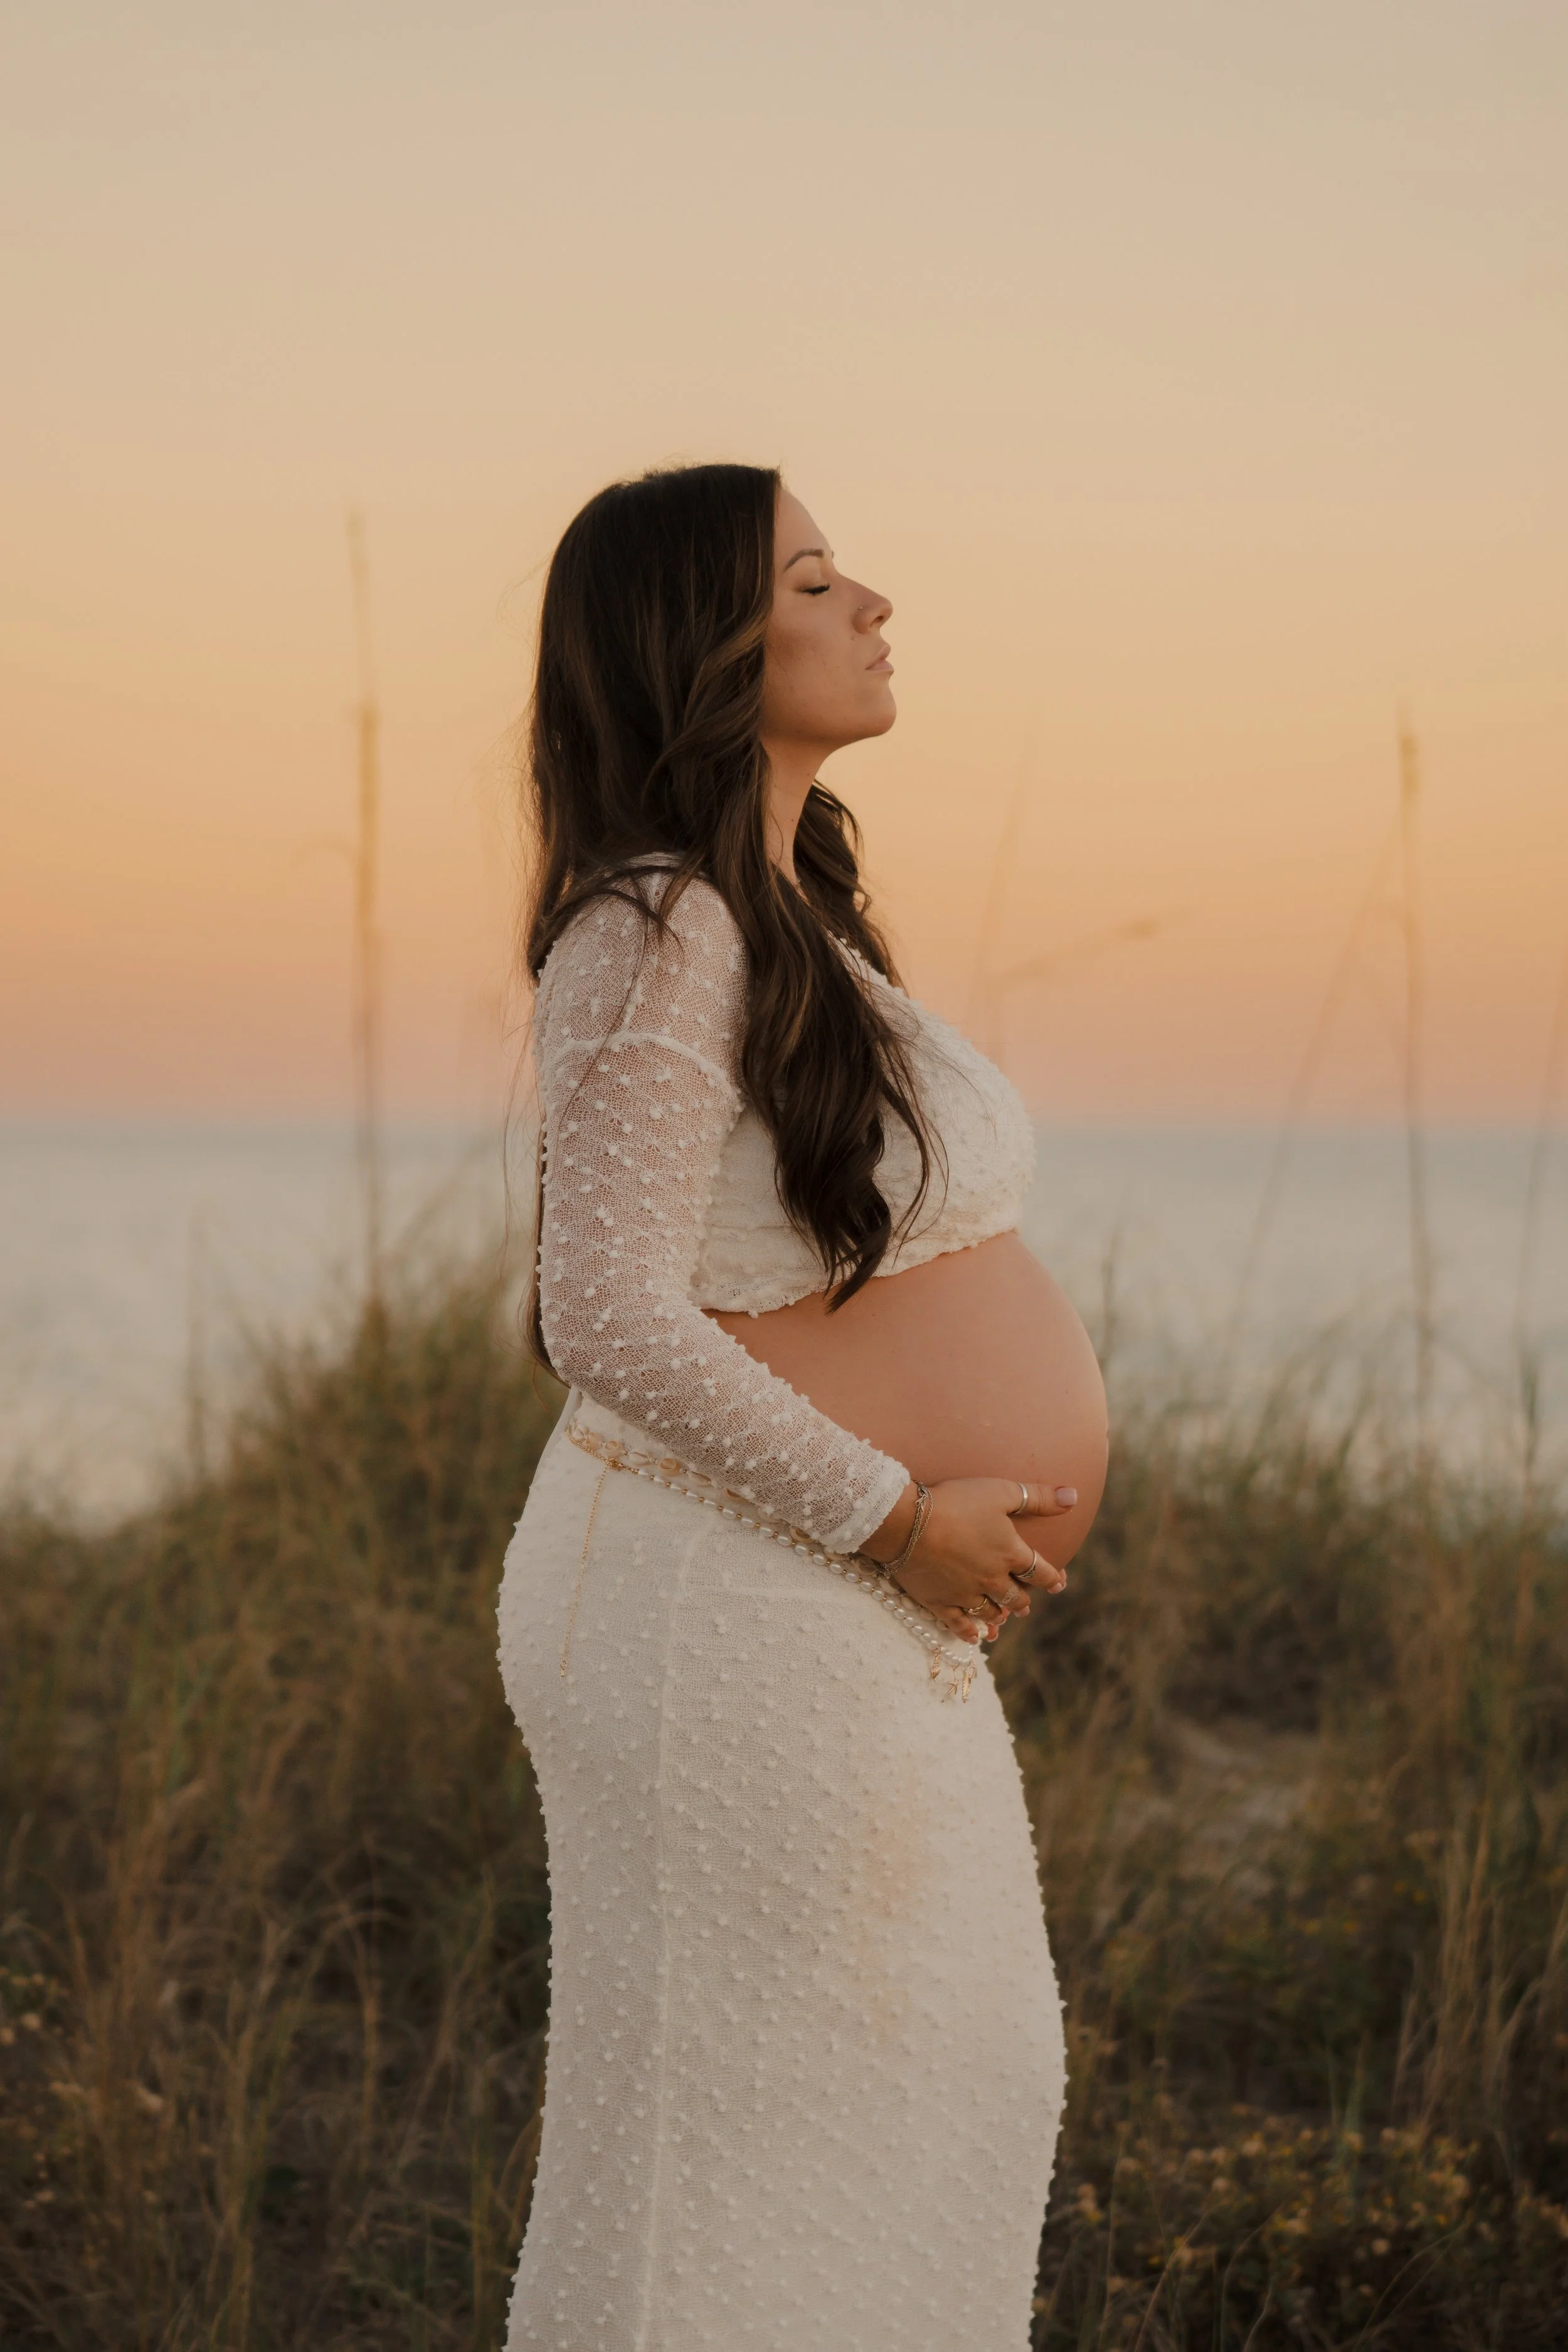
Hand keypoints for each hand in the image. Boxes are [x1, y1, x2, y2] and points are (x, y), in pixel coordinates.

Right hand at [863, 1478, 1074, 1645]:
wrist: (909, 1523)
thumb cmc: (955, 1502)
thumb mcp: (1000, 1491)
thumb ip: (1038, 1497)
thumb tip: (1073, 1497)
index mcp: (1009, 1554)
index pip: (1038, 1571)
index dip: (1051, 1577)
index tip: (1059, 1582)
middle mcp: (991, 1579)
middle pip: (1014, 1597)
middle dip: (1023, 1601)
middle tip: (1026, 1606)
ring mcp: (965, 1594)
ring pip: (989, 1612)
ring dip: (999, 1616)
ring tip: (1003, 1619)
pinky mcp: (939, 1601)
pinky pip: (958, 1624)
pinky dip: (969, 1632)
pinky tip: (976, 1637)